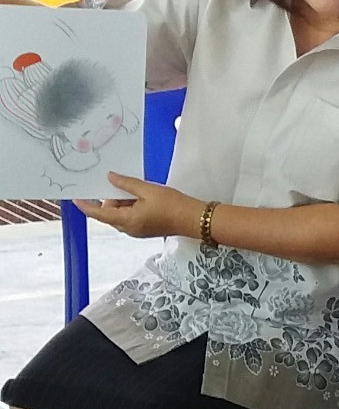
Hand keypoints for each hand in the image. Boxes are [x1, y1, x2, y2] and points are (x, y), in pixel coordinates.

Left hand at [75, 176, 199, 240]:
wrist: (193, 219)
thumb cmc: (172, 205)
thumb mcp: (147, 190)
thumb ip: (126, 184)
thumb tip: (110, 178)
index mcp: (126, 220)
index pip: (99, 214)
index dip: (86, 206)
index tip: (75, 198)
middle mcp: (128, 229)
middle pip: (109, 213)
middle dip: (110, 199)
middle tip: (118, 182)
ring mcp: (137, 230)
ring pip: (120, 214)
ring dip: (122, 201)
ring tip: (134, 188)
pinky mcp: (144, 229)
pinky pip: (130, 216)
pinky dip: (130, 205)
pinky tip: (140, 195)